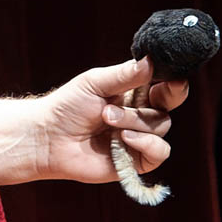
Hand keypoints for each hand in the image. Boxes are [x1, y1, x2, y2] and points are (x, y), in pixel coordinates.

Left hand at [34, 57, 187, 184]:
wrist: (48, 138)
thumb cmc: (68, 107)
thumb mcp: (95, 82)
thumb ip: (125, 74)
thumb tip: (152, 61)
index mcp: (134, 94)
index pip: (165, 86)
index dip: (173, 82)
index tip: (172, 78)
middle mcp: (140, 115)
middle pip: (167, 106)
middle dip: (148, 103)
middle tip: (118, 104)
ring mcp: (139, 138)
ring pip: (161, 126)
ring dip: (134, 121)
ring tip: (105, 119)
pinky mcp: (136, 160)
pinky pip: (160, 152)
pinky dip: (146, 143)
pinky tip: (123, 138)